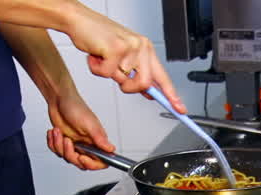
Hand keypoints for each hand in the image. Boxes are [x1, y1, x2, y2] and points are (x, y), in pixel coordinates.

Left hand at [47, 92, 113, 169]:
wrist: (59, 98)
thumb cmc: (75, 106)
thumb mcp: (89, 123)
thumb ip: (99, 138)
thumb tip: (111, 149)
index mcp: (96, 141)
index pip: (100, 162)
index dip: (91, 164)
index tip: (81, 157)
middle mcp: (87, 145)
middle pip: (80, 163)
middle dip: (70, 153)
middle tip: (67, 140)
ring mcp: (75, 144)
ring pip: (67, 158)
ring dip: (59, 145)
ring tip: (58, 131)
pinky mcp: (64, 143)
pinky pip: (57, 152)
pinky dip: (52, 143)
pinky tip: (54, 132)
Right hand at [63, 7, 186, 112]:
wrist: (80, 20)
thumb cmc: (99, 37)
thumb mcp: (122, 56)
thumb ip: (136, 73)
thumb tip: (148, 92)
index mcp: (146, 49)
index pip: (162, 76)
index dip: (171, 95)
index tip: (180, 109)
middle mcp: (141, 47)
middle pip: (145, 84)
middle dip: (128, 87)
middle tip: (116, 75)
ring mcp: (130, 48)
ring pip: (124, 81)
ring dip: (109, 75)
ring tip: (103, 59)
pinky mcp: (116, 49)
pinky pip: (107, 74)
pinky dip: (96, 69)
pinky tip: (95, 55)